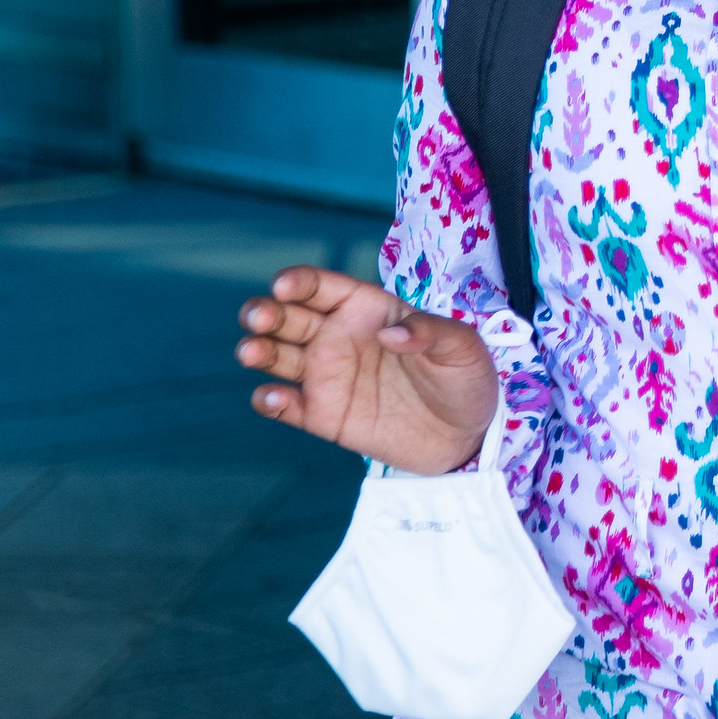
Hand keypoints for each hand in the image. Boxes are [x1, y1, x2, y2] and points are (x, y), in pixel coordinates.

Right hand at [239, 266, 498, 475]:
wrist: (466, 437)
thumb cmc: (464, 378)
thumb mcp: (462, 347)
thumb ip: (431, 332)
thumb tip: (392, 333)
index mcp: (367, 309)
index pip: (322, 287)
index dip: (298, 282)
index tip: (283, 286)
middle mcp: (338, 337)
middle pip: (288, 318)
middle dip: (265, 312)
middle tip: (258, 318)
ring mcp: (326, 376)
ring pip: (277, 356)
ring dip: (258, 351)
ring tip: (251, 352)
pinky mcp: (323, 416)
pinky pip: (287, 406)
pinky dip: (271, 401)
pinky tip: (272, 398)